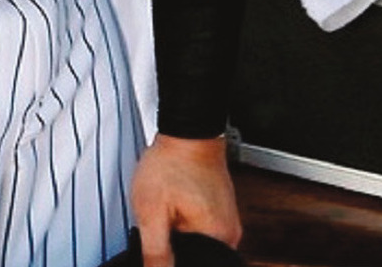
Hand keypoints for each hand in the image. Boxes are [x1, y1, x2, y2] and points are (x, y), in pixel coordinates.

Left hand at [131, 133, 239, 266]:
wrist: (187, 129)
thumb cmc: (172, 162)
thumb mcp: (152, 212)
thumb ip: (155, 253)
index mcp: (218, 237)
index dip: (169, 264)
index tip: (160, 243)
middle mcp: (229, 232)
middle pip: (197, 259)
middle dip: (173, 250)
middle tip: (161, 222)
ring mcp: (227, 220)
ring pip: (197, 245)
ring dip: (178, 237)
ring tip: (168, 210)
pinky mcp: (220, 209)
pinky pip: (201, 230)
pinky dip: (184, 225)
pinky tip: (174, 208)